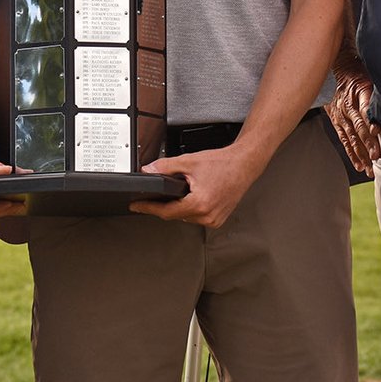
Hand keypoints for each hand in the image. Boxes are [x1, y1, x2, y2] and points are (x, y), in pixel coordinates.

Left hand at [131, 145, 258, 228]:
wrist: (244, 164)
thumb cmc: (223, 163)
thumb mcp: (189, 162)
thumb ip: (165, 167)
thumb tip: (148, 170)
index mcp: (199, 204)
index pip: (166, 211)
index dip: (148, 208)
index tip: (136, 206)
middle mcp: (208, 216)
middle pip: (175, 215)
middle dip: (165, 204)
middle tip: (157, 194)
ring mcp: (214, 220)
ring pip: (186, 217)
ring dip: (179, 206)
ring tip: (181, 191)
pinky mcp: (218, 219)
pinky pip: (197, 217)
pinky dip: (191, 208)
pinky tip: (193, 196)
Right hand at [326, 73, 380, 177]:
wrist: (342, 71)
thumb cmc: (361, 75)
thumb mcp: (372, 77)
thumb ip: (380, 93)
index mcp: (358, 92)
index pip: (364, 109)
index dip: (370, 121)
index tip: (376, 132)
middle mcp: (347, 105)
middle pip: (358, 126)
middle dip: (367, 143)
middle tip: (376, 157)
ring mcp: (340, 115)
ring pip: (351, 137)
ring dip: (360, 153)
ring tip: (369, 167)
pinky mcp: (337, 122)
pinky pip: (344, 140)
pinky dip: (351, 153)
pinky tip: (359, 165)